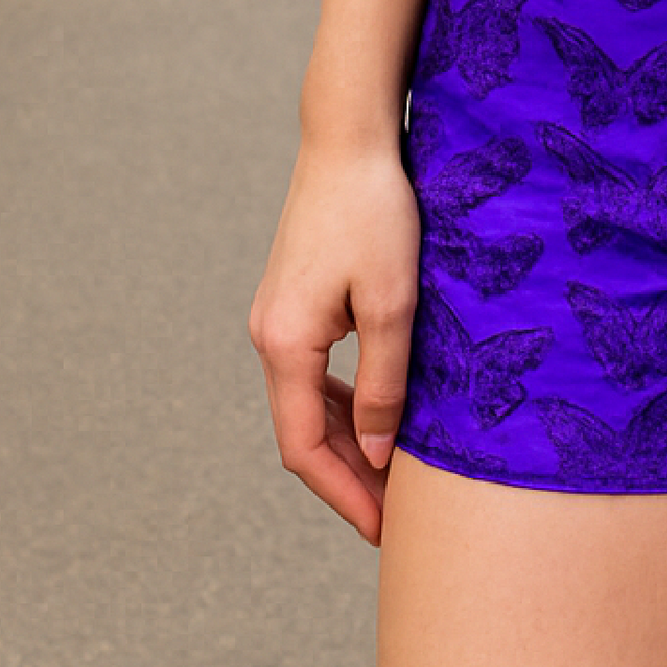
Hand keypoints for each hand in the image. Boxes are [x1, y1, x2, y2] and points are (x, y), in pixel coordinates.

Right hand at [249, 139, 422, 544]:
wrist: (348, 136)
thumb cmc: (376, 211)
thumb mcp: (392, 301)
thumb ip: (383, 382)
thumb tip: (379, 452)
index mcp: (284, 343)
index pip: (304, 448)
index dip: (345, 495)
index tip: (384, 529)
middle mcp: (269, 336)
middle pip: (303, 431)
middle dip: (348, 476)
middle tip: (396, 514)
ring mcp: (277, 316)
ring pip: (307, 401)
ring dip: (346, 440)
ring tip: (393, 473)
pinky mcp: (295, 298)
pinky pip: (312, 369)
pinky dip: (341, 400)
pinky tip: (375, 411)